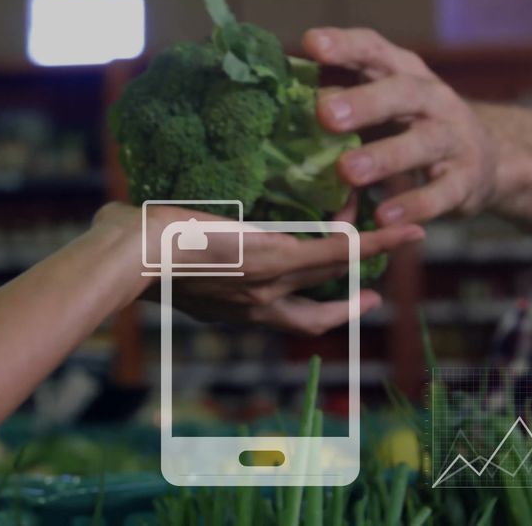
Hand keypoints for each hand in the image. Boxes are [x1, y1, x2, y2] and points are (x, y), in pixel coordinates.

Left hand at [94, 202, 424, 335]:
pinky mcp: (280, 260)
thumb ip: (155, 242)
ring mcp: (270, 285)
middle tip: (373, 294)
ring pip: (333, 274)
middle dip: (346, 303)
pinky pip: (336, 254)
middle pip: (314, 309)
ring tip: (406, 235)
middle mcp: (254, 307)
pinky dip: (369, 244)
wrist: (131, 254)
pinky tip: (396, 230)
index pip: (276, 314)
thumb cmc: (126, 249)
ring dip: (372, 256)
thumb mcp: (154, 254)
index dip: (304, 312)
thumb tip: (124, 216)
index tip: (322, 302)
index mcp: (227, 306)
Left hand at [304, 27, 503, 224]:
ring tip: (348, 172)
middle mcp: (432, 98)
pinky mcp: (465, 180)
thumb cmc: (409, 130)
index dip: (345, 45)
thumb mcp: (377, 114)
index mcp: (402, 73)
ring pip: (421, 143)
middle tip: (325, 114)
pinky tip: (384, 217)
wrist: (486, 161)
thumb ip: (335, 118)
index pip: (374, 50)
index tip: (313, 44)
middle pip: (401, 91)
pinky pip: (441, 193)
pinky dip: (413, 205)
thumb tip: (280, 130)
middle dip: (364, 101)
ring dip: (383, 157)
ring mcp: (454, 138)